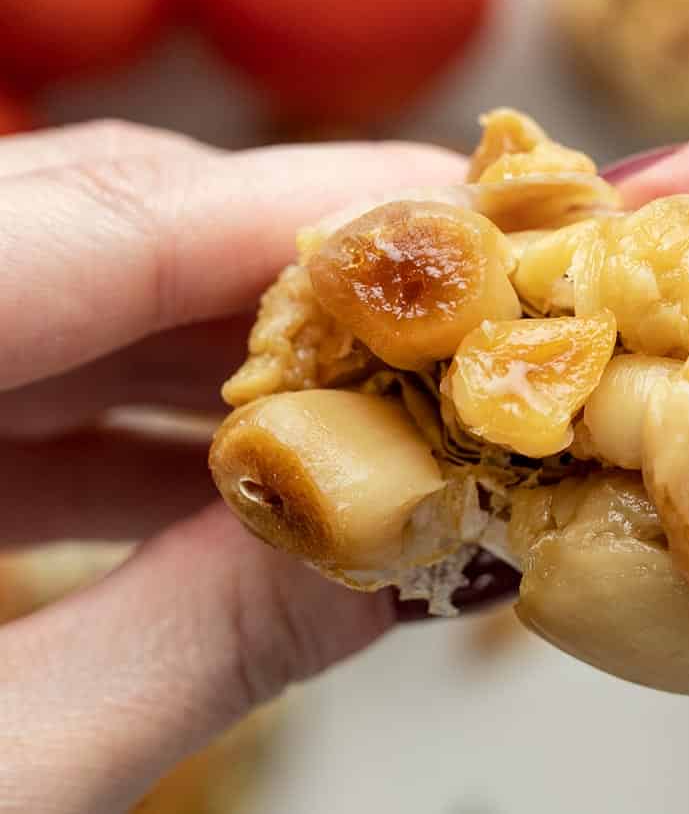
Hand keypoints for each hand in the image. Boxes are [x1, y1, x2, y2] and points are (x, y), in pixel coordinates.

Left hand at [0, 123, 516, 812]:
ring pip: (56, 286)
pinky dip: (141, 409)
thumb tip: (401, 556)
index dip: (306, 209)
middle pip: (80, 219)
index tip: (469, 216)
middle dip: (287, 258)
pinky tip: (250, 463)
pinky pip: (12, 372)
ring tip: (383, 385)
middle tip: (454, 297)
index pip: (94, 223)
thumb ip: (190, 654)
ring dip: (230, 336)